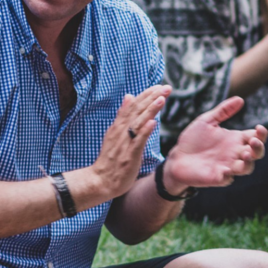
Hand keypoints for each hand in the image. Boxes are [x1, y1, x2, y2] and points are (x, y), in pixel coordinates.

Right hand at [91, 85, 170, 200]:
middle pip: (137, 111)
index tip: (159, 86)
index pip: (133, 106)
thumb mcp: (115, 133)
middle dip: (152, 98)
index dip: (146, 95)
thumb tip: (129, 96)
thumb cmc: (111, 159)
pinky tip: (152, 122)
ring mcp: (124, 143)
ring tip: (161, 99)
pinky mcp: (128, 156)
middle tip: (166, 87)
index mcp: (119, 126)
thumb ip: (123, 115)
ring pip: (138, 123)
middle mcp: (121, 131)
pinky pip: (137, 142)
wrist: (101, 181)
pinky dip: (144, 131)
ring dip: (150, 110)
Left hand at [164, 97, 266, 190]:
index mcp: (235, 140)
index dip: (262, 134)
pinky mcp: (217, 177)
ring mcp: (228, 166)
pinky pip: (227, 178)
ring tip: (246, 154)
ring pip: (247, 168)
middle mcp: (235, 154)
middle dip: (259, 148)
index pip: (256, 137)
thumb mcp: (207, 121)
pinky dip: (228, 175)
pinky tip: (225, 170)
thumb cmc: (193, 139)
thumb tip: (240, 99)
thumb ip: (223, 111)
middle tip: (254, 141)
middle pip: (256, 153)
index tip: (259, 127)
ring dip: (249, 162)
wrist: (177, 156)